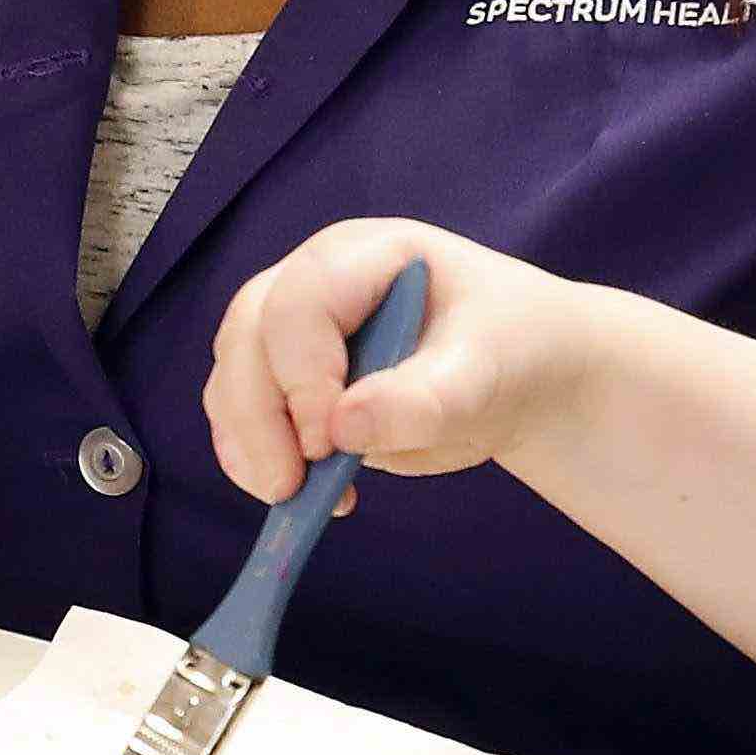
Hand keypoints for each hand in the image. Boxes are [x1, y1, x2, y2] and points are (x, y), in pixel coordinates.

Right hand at [199, 219, 600, 500]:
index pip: (300, 302)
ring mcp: (293, 331)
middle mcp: (313, 283)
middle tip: (288, 487)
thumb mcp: (484, 373)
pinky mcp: (287, 382)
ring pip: (233, 378)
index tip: (327, 443)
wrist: (522, 373)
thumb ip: (422, 399)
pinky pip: (243, 417)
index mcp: (364, 257)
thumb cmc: (509, 350)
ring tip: (294, 498)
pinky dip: (254, 460)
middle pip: (247, 337)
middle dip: (258, 418)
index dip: (302, 374)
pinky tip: (297, 495)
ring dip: (249, 444)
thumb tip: (341, 429)